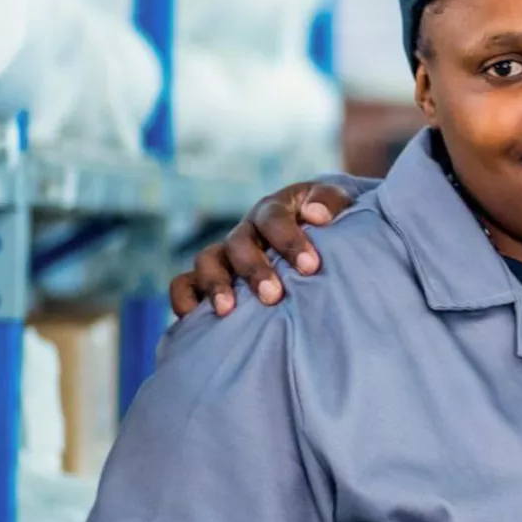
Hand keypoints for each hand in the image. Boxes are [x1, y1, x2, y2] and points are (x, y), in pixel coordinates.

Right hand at [167, 180, 356, 316]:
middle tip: (273, 296)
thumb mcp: (338, 204)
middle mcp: (245, 231)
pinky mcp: (210, 277)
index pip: (274, 218)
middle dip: (254, 270)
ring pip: (207, 260)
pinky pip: (184, 283)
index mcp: (274, 210)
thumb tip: (316, 215)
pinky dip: (183, 298)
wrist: (313, 232)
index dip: (288, 240)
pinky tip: (191, 318)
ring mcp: (225, 254)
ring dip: (215, 284)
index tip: (311, 266)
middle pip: (238, 243)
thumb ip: (330, 203)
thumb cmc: (327, 223)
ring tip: (227, 310)